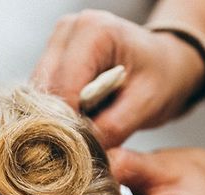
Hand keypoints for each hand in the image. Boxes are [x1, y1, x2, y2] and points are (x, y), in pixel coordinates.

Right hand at [32, 9, 204, 147]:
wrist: (166, 63)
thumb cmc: (163, 77)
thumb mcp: (147, 105)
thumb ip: (113, 127)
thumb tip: (81, 152)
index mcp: (94, 31)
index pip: (63, 87)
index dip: (67, 124)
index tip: (79, 154)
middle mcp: (68, 31)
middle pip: (44, 89)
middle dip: (59, 124)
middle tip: (78, 152)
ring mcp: (57, 43)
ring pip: (38, 93)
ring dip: (55, 120)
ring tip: (79, 139)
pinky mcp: (52, 58)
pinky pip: (43, 94)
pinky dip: (56, 114)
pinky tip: (75, 127)